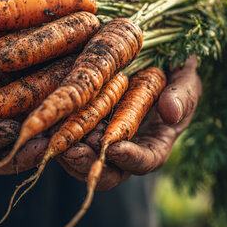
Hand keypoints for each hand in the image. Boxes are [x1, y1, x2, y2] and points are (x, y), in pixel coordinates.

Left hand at [56, 56, 201, 190]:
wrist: (152, 54)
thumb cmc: (176, 70)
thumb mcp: (186, 79)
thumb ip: (183, 95)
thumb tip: (171, 113)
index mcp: (155, 142)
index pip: (147, 161)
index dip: (132, 159)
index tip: (116, 148)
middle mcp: (126, 147)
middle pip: (109, 172)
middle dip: (89, 165)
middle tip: (73, 152)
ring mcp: (101, 138)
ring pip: (82, 159)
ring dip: (66, 153)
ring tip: (53, 140)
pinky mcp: (80, 124)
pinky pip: (65, 136)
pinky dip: (52, 134)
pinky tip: (40, 125)